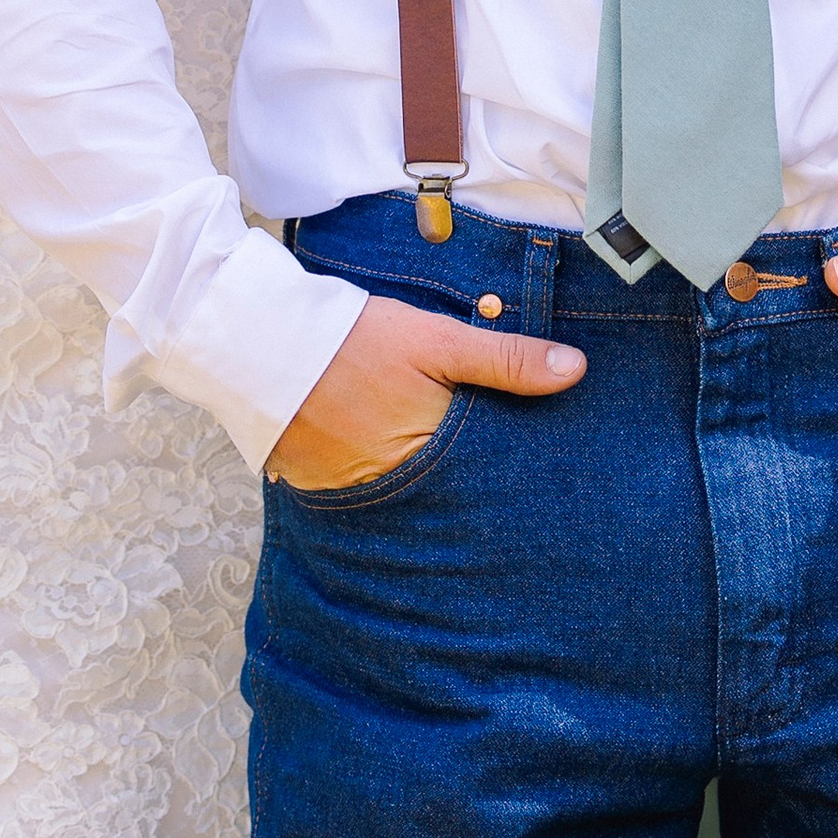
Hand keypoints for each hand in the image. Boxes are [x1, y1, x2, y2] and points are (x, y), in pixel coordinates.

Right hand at [266, 292, 584, 491]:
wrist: (261, 344)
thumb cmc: (354, 339)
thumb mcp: (436, 340)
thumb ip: (505, 359)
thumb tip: (576, 370)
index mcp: (430, 455)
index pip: (488, 479)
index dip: (510, 473)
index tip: (540, 474)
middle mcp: (396, 488)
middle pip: (451, 496)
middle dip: (473, 489)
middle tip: (499, 482)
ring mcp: (355, 495)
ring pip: (411, 498)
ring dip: (427, 486)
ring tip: (450, 476)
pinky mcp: (321, 490)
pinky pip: (368, 496)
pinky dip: (383, 482)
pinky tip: (391, 463)